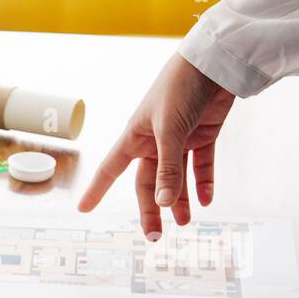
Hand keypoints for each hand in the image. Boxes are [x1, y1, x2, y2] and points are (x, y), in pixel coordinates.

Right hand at [77, 53, 235, 236]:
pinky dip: (203, 182)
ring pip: (176, 178)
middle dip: (152, 210)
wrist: (214, 61)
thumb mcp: (170, 131)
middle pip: (148, 183)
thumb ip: (168, 168)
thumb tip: (164, 203)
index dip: (97, 190)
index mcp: (135, 137)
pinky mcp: (203, 134)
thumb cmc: (181, 87)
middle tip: (154, 236)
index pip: (110, 170)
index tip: (84, 209)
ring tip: (186, 223)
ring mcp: (179, 138)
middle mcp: (154, 141)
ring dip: (181, 200)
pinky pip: (201, 165)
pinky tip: (206, 200)